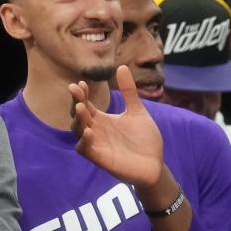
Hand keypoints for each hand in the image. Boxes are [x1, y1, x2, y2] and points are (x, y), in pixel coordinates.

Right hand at [71, 65, 164, 188]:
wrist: (155, 164)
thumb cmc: (145, 139)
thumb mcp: (137, 111)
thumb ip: (128, 91)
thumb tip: (122, 67)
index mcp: (102, 119)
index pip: (86, 104)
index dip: (82, 94)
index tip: (82, 82)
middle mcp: (95, 130)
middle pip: (78, 115)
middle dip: (76, 102)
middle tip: (76, 89)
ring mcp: (96, 144)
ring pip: (78, 131)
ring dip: (78, 119)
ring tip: (80, 107)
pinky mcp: (99, 158)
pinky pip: (85, 149)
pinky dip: (84, 141)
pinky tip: (88, 131)